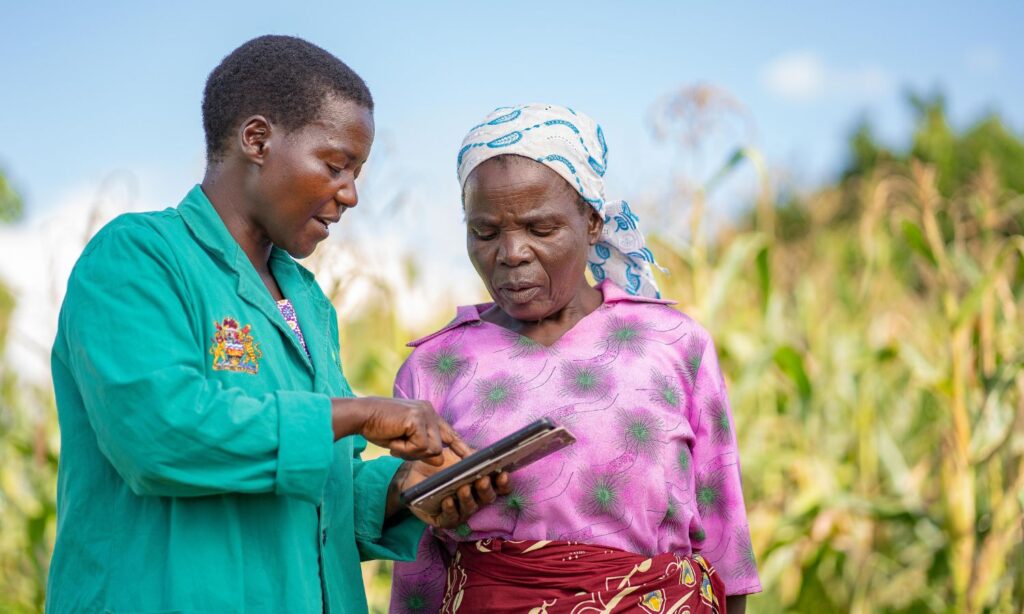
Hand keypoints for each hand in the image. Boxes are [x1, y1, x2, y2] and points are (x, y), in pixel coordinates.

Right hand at [331, 397, 468, 463]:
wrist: (361, 415)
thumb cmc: (378, 427)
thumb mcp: (403, 442)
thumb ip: (422, 450)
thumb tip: (440, 461)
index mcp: (427, 412)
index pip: (448, 433)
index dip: (460, 447)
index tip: (472, 458)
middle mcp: (429, 410)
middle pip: (438, 447)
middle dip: (417, 454)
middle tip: (396, 445)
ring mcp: (425, 413)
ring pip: (431, 449)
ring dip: (410, 452)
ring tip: (394, 440)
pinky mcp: (417, 419)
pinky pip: (420, 447)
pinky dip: (405, 450)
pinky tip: (394, 439)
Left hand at [395, 449, 511, 528]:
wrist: (413, 473)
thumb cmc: (439, 465)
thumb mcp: (457, 456)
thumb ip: (471, 455)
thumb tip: (481, 457)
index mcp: (481, 484)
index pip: (499, 487)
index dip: (504, 483)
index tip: (502, 474)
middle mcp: (474, 499)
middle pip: (487, 498)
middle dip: (486, 489)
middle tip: (482, 479)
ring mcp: (460, 510)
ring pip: (470, 509)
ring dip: (468, 499)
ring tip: (463, 489)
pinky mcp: (444, 519)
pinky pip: (451, 518)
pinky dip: (451, 510)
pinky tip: (448, 500)